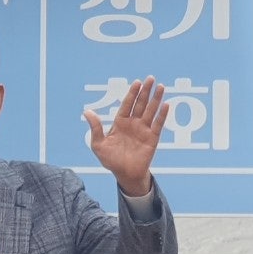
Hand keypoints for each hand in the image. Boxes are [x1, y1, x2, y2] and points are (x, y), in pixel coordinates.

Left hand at [84, 76, 167, 196]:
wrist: (125, 175)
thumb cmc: (111, 161)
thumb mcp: (98, 145)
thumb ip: (95, 128)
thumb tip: (87, 111)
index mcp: (120, 123)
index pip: (127, 104)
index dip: (132, 94)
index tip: (137, 82)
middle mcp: (133, 124)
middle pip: (140, 104)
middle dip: (145, 91)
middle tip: (151, 78)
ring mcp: (144, 130)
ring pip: (151, 111)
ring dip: (156, 99)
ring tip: (160, 87)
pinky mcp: (152, 139)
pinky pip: (158, 125)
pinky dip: (162, 115)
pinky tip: (165, 105)